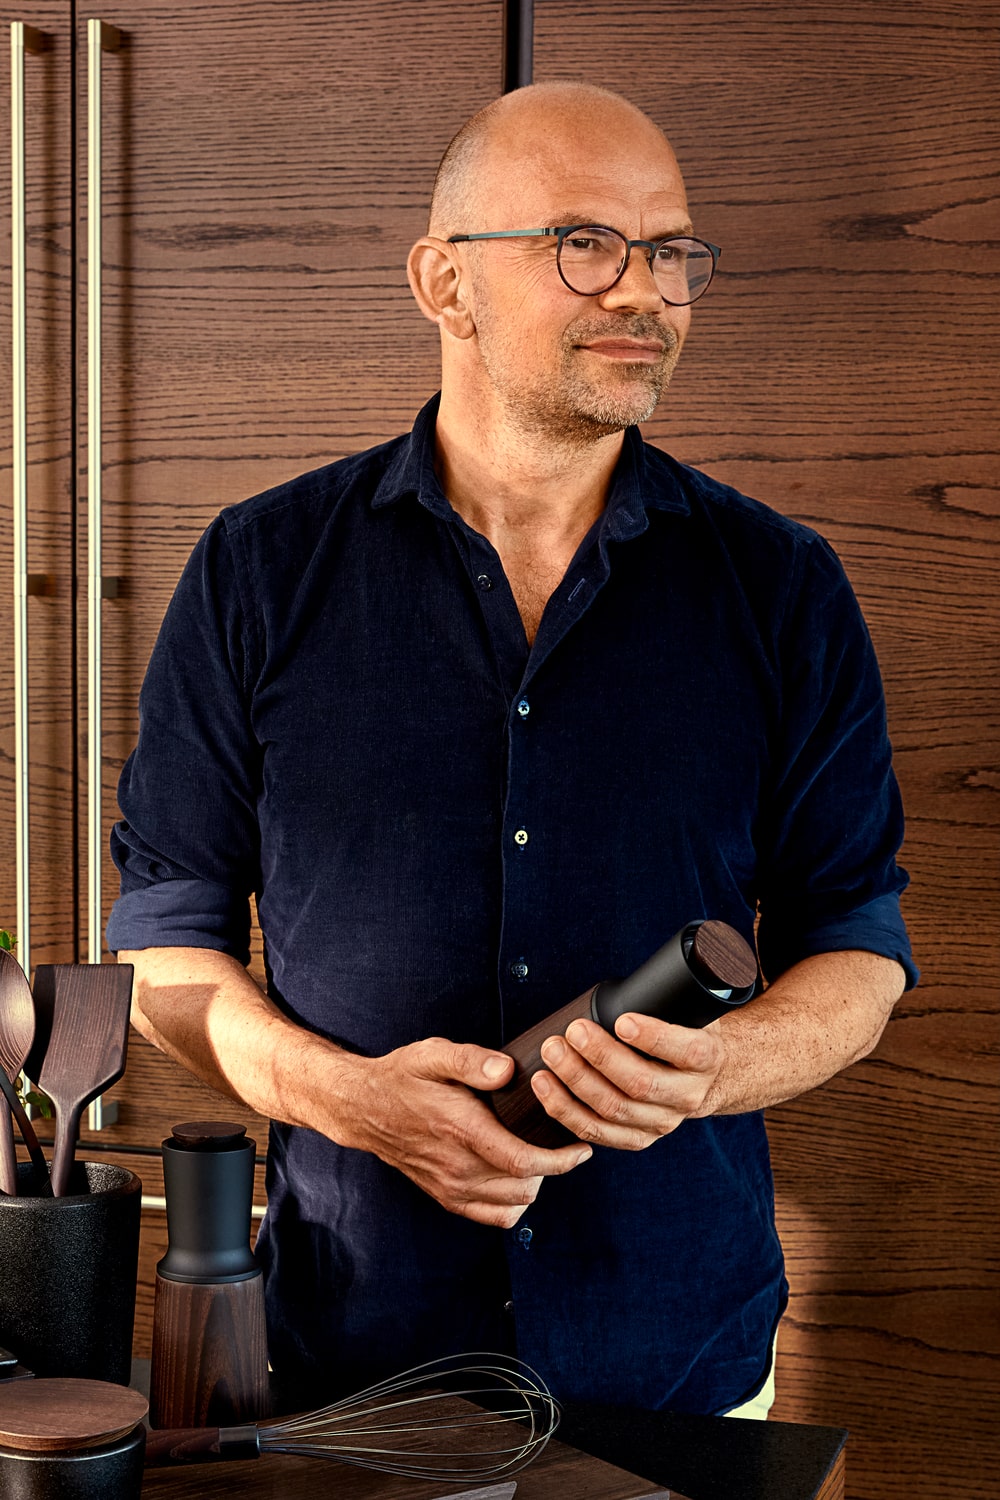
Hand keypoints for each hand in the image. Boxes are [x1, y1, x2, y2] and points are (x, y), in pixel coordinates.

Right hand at [334, 1037, 591, 1226]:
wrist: (364, 1108)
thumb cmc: (402, 1077)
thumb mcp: (433, 1054)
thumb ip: (471, 1061)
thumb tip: (507, 1070)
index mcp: (461, 1131)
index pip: (524, 1161)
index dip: (561, 1159)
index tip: (581, 1146)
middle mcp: (457, 1167)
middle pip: (525, 1187)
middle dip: (553, 1167)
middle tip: (562, 1140)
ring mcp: (450, 1187)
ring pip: (512, 1204)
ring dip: (534, 1184)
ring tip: (540, 1155)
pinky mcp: (445, 1197)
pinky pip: (492, 1216)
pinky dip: (512, 1203)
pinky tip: (515, 1176)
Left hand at [531, 1013, 724, 1149]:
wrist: (703, 1077)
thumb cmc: (684, 1032)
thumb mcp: (688, 1012)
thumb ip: (664, 1001)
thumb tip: (628, 983)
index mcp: (706, 1059)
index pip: (686, 1051)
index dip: (654, 1038)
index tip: (622, 1021)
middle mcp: (687, 1095)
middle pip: (641, 1083)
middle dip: (601, 1056)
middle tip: (573, 1031)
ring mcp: (662, 1122)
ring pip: (614, 1109)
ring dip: (576, 1080)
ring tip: (552, 1052)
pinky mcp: (637, 1138)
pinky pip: (596, 1131)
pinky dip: (565, 1109)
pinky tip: (545, 1086)